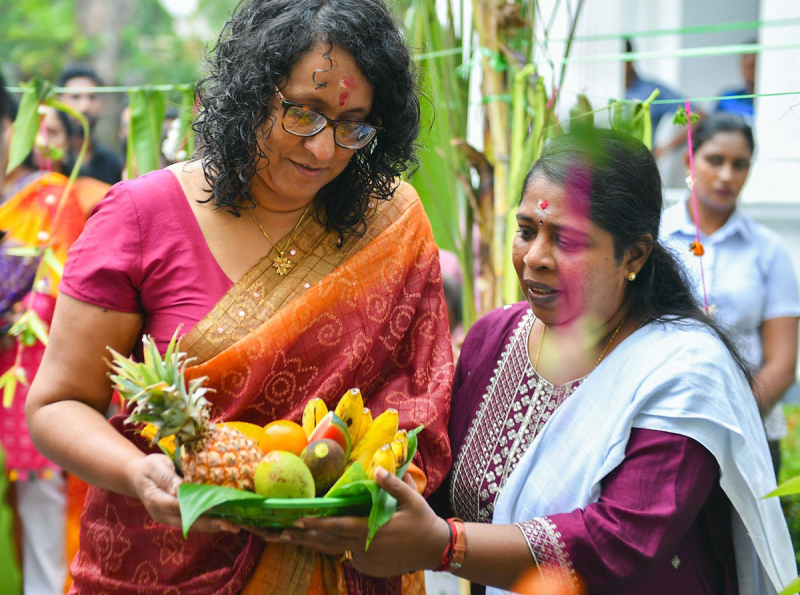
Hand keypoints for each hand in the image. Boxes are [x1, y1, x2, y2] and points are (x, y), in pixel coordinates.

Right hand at [124, 454, 238, 533]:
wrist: (137, 477)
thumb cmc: (148, 468)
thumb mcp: (155, 466)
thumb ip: (167, 477)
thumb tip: (180, 488)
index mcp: (154, 498)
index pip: (176, 506)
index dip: (195, 508)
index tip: (214, 508)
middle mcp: (161, 513)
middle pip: (187, 522)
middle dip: (210, 523)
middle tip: (232, 525)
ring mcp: (168, 519)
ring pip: (191, 526)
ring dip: (212, 527)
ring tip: (234, 526)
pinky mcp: (175, 519)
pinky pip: (192, 524)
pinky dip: (208, 524)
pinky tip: (225, 522)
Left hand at [261, 467, 448, 576]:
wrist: (435, 549)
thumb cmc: (423, 521)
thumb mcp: (412, 499)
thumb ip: (392, 485)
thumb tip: (376, 469)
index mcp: (373, 530)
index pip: (339, 528)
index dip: (317, 525)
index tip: (297, 521)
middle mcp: (365, 548)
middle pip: (328, 542)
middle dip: (302, 537)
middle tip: (277, 532)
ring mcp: (366, 560)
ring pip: (334, 550)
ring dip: (310, 543)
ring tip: (285, 538)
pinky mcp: (369, 567)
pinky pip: (347, 556)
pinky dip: (332, 549)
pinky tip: (315, 541)